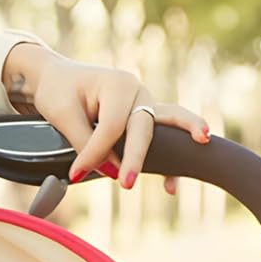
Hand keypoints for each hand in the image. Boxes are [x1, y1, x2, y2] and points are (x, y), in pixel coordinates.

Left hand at [13, 47, 209, 193]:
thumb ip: (86, 142)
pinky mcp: (144, 117)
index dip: (95, 152)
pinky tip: (171, 184)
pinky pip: (163, 136)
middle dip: (136, 157)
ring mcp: (145, 103)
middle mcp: (137, 91)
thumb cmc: (58, 93)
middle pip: (143, 127)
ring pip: (167, 123)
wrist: (58, 78)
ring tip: (202, 143)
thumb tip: (109, 169)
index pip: (111, 127)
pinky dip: (171, 157)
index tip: (76, 172)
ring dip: (183, 136)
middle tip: (125, 183)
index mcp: (117, 84)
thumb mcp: (63, 115)